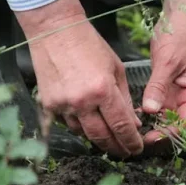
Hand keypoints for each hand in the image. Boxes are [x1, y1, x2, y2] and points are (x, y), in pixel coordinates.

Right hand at [16, 0, 142, 157]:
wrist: (55, 31)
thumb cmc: (90, 45)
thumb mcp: (116, 69)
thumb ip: (125, 98)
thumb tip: (133, 123)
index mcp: (102, 90)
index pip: (121, 125)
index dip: (131, 141)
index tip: (137, 149)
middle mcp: (81, 101)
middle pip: (101, 136)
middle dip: (116, 148)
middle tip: (126, 153)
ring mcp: (62, 105)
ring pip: (83, 133)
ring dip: (98, 138)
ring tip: (110, 140)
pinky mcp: (48, 105)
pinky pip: (67, 124)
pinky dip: (80, 126)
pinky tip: (89, 124)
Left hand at [140, 0, 185, 145]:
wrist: (180, 15)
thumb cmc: (180, 35)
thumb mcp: (168, 62)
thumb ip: (158, 87)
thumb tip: (149, 111)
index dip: (170, 134)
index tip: (150, 139)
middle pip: (176, 123)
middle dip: (159, 132)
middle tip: (137, 139)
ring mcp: (177, 91)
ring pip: (165, 116)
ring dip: (152, 123)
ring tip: (133, 131)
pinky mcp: (166, 85)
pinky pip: (157, 104)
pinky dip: (147, 110)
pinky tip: (133, 114)